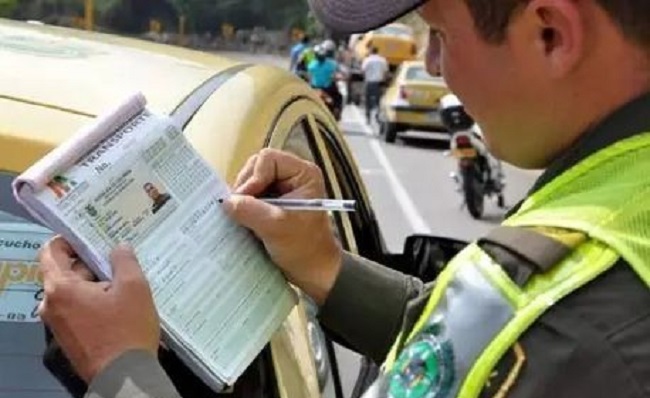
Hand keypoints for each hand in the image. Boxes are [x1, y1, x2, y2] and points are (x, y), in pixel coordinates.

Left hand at [38, 237, 159, 381]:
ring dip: (96, 283)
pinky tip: (119, 301)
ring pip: (74, 291)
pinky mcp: (69, 337)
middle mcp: (51, 304)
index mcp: (60, 288)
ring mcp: (58, 323)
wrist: (123, 376)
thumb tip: (118, 247)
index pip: (51, 251)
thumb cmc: (126, 329)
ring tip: (124, 278)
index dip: (70, 239)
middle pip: (65, 271)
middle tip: (117, 255)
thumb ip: (124, 261)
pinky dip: (94, 301)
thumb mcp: (134, 288)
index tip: (91, 234)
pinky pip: (78, 309)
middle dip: (91, 262)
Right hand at [223, 149, 341, 304]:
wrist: (312, 270)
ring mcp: (282, 188)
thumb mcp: (276, 228)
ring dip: (243, 197)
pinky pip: (251, 193)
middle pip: (257, 166)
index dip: (254, 178)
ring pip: (250, 180)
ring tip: (242, 216)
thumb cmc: (304, 248)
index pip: (268, 159)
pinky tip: (242, 218)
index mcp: (303, 174)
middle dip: (246, 187)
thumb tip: (225, 201)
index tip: (246, 201)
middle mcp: (293, 175)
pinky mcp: (272, 201)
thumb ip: (251, 211)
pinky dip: (244, 204)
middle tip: (240, 209)